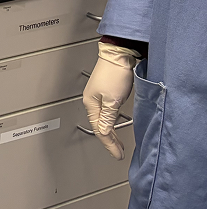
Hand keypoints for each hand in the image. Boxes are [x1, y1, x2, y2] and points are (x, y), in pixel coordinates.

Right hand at [83, 42, 138, 159]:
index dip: (109, 144)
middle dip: (109, 141)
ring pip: (103, 119)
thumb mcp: (112, 100)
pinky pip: (106, 112)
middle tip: (118, 151)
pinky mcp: (105, 91)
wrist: (118, 54)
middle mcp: (92, 101)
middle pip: (100, 126)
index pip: (100, 129)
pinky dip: (110, 122)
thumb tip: (103, 133)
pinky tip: (114, 124)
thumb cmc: (115, 73)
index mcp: (91, 103)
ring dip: (110, 132)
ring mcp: (98, 96)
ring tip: (117, 142)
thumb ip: (107, 118)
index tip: (117, 154)